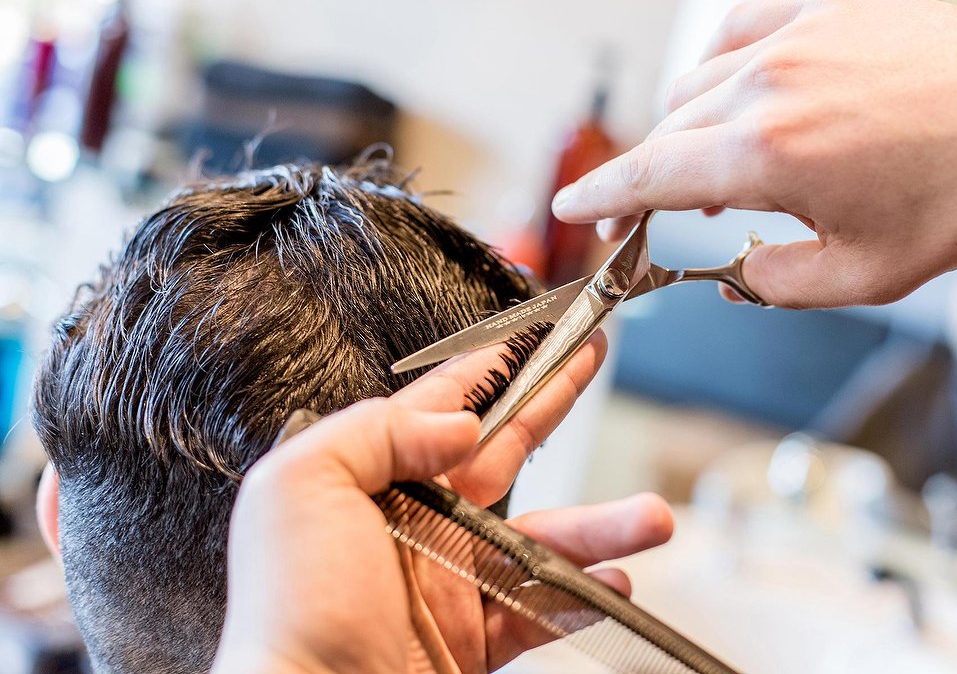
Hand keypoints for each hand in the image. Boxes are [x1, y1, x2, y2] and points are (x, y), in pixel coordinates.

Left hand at [212, 333, 674, 673]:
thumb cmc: (291, 606)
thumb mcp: (303, 486)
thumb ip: (375, 433)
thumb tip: (456, 425)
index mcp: (372, 479)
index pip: (440, 404)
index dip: (489, 363)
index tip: (530, 329)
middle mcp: (416, 523)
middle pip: (503, 450)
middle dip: (550, 402)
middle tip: (591, 359)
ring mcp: (449, 582)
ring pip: (542, 539)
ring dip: (604, 526)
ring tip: (654, 519)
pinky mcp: (471, 639)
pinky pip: (541, 612)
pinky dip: (583, 599)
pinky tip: (613, 586)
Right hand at [552, 0, 956, 307]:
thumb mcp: (865, 275)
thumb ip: (776, 284)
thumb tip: (729, 274)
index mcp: (767, 156)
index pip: (648, 176)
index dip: (598, 198)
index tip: (571, 211)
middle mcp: (766, 87)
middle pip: (665, 135)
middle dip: (646, 181)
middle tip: (653, 214)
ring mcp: (791, 38)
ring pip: (693, 85)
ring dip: (687, 132)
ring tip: (723, 167)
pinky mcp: (820, 8)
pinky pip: (733, 34)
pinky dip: (718, 72)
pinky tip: (738, 97)